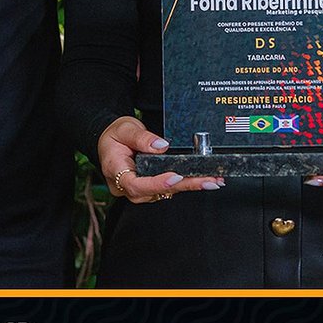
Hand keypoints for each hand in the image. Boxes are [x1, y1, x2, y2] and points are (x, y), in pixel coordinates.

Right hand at [97, 116, 223, 203]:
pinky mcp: (149, 188)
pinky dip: (184, 184)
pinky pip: (166, 189)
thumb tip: (161, 145)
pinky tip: (201, 180)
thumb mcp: (125, 129)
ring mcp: (137, 190)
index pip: (136, 184)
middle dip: (184, 186)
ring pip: (164, 193)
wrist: (111, 139)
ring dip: (188, 186)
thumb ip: (142, 137)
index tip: (175, 177)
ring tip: (211, 180)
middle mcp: (126, 186)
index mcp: (115, 171)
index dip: (157, 183)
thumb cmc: (115, 135)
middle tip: (208, 181)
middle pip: (155, 192)